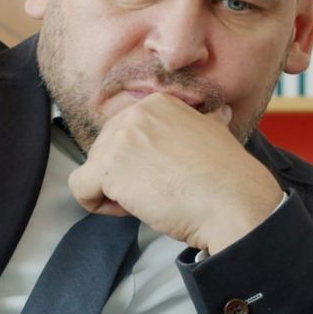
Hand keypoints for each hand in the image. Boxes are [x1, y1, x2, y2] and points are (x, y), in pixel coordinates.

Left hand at [67, 92, 281, 255]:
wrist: (233, 202)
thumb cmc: (227, 178)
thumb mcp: (215, 134)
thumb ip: (203, 123)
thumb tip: (217, 115)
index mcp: (157, 104)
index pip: (123, 135)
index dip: (139, 162)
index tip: (164, 175)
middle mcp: (135, 114)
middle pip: (103, 152)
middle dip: (123, 177)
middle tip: (157, 192)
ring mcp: (119, 139)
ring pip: (92, 171)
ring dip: (114, 193)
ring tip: (149, 200)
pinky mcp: (108, 168)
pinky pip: (80, 188)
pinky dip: (98, 205)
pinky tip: (129, 209)